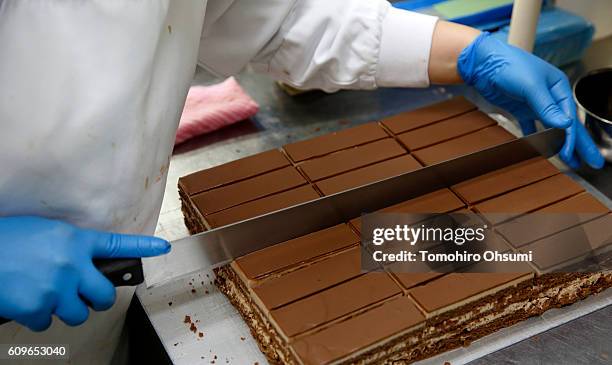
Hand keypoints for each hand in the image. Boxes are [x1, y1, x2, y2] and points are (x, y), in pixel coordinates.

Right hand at [0, 216, 169, 330]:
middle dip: (98, 299)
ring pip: (79, 314)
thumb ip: (71, 247)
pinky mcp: (37, 308)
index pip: (117, 244)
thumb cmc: (6, 240)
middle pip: (104, 295)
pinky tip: (26, 301)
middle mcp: (71, 264)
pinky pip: (47, 323)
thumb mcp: (45, 233)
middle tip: (87, 297)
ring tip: (48, 295)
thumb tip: (85, 263)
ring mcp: (55, 288)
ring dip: (67, 310)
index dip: (143, 247)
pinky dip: (37, 316)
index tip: (162, 248)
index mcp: (74, 241)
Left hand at [457, 32, 603, 168]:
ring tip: (569, 160)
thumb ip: (547, 107)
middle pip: (567, 125)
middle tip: (592, 163)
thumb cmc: (509, 66)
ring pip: (551, 127)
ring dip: (559, 144)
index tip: (570, 155)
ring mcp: (534, 103)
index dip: (571, 139)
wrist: (483, 62)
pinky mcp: (520, 108)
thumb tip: (565, 125)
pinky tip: (541, 148)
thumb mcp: (531, 86)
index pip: (569, 118)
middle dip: (579, 144)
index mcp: (558, 87)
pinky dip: (535, 137)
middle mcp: (550, 96)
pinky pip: (531, 125)